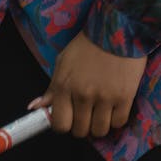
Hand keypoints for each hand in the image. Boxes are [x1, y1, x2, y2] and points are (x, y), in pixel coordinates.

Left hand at [31, 32, 146, 138]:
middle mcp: (83, 95)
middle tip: (85, 115)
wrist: (115, 30)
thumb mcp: (62, 63)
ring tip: (100, 113)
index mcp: (64, 87)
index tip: (69, 119)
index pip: (60, 124)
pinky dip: (115, 119)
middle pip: (80, 131)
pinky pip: (118, 123)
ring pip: (100, 130)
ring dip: (98, 125)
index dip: (64, 126)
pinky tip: (113, 108)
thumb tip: (35, 107)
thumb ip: (51, 89)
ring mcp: (105, 97)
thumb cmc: (86, 46)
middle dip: (81, 126)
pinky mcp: (125, 97)